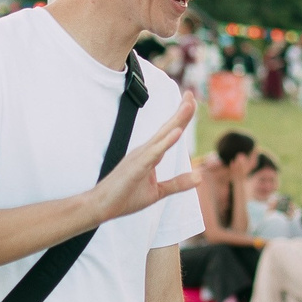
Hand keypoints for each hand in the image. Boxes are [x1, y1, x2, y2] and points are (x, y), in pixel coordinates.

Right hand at [85, 92, 201, 225]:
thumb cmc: (125, 197)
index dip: (182, 117)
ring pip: (162, 136)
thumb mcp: (157, 192)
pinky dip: (166, 142)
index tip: (192, 101)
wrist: (101, 206)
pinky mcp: (136, 167)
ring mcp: (140, 157)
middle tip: (192, 94)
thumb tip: (200, 177)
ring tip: (188, 105)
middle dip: (182, 111)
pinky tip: (177, 132)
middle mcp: (145, 151)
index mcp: (150, 154)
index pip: (170, 132)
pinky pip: (153, 153)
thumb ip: (178, 183)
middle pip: (168, 128)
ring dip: (176, 120)